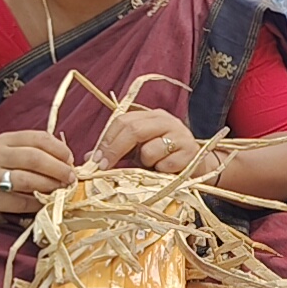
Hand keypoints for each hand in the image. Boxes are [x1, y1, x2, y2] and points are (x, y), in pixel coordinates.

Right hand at [0, 131, 74, 214]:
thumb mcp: (7, 150)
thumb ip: (32, 150)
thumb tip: (67, 161)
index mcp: (5, 140)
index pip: (39, 138)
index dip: (60, 149)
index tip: (71, 159)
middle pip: (35, 158)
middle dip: (59, 169)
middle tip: (71, 178)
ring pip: (28, 180)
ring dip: (50, 186)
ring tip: (62, 190)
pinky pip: (19, 203)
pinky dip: (37, 204)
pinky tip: (44, 203)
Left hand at [90, 109, 204, 174]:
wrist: (198, 167)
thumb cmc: (165, 158)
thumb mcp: (139, 151)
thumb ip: (118, 151)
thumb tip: (88, 158)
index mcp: (151, 116)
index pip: (123, 121)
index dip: (106, 140)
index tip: (96, 159)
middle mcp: (166, 121)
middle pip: (133, 130)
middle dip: (115, 150)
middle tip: (104, 166)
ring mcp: (180, 135)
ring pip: (149, 150)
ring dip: (145, 163)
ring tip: (153, 165)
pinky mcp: (190, 151)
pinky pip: (165, 164)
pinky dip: (161, 171)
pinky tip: (166, 170)